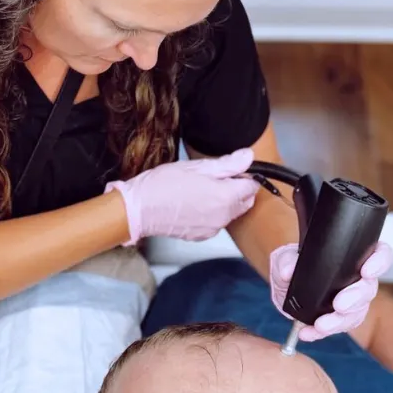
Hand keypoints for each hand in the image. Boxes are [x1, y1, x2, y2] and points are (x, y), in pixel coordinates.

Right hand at [105, 148, 259, 244]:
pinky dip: (212, 214)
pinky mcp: (202, 236)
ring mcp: (213, 228)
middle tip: (216, 179)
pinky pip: (217, 223)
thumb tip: (248, 156)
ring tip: (202, 191)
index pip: (252, 187)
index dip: (244, 176)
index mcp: (225, 197)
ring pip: (231, 213)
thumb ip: (227, 164)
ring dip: (225, 202)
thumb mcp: (197, 167)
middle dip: (238, 190)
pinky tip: (194, 204)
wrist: (140, 209)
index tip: (231, 170)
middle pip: (245, 202)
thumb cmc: (164, 185)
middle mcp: (223, 216)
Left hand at [269, 241, 392, 340]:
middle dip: (355, 298)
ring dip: (339, 321)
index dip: (379, 262)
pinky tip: (307, 332)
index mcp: (352, 258)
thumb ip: (285, 261)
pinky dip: (321, 333)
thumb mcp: (284, 258)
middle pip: (369, 289)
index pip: (380, 254)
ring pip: (357, 313)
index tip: (366, 271)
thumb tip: (288, 271)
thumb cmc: (292, 265)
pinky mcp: (340, 319)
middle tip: (339, 305)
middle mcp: (358, 279)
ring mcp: (352, 301)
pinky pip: (337, 328)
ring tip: (320, 325)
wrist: (285, 287)